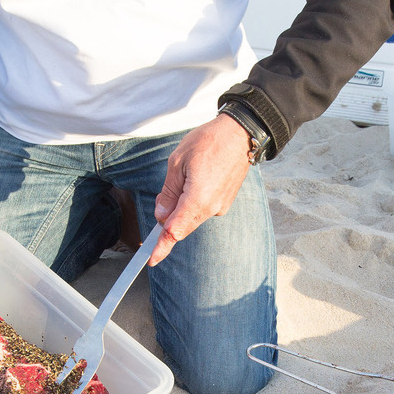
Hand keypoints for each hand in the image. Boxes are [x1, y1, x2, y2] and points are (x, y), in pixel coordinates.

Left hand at [150, 115, 252, 266]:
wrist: (241, 134)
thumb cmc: (209, 142)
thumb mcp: (178, 162)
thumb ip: (168, 192)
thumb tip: (162, 214)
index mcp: (198, 199)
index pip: (175, 230)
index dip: (162, 246)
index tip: (152, 259)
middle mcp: (212, 208)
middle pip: (183, 226)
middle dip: (168, 220)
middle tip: (162, 199)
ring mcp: (221, 206)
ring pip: (192, 217)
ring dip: (181, 207)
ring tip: (185, 176)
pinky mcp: (225, 202)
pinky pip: (202, 209)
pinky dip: (192, 203)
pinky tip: (195, 180)